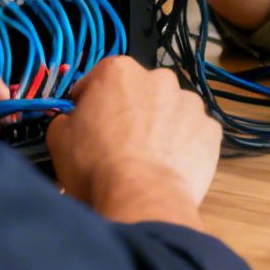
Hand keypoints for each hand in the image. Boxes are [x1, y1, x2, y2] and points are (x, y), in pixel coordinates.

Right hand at [46, 56, 219, 227]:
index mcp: (119, 71)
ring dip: (160, 126)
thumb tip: (71, 121)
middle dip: (131, 110)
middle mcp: (159, 78)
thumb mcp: (59, 138)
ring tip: (146, 158)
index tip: (87, 116)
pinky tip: (168, 166)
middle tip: (118, 141)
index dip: (92, 98)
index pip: (101, 75)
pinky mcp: (210, 129)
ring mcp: (189, 103)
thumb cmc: (97, 167)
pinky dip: (183, 145)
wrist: (141, 198)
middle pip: (140, 91)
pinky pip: (193, 133)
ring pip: (171, 110)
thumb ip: (66, 119)